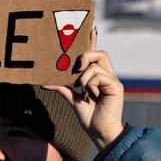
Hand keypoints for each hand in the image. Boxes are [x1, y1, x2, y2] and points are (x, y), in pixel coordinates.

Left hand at [44, 30, 124, 150]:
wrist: (98, 132)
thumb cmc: (88, 117)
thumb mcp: (72, 99)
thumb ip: (62, 88)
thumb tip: (44, 82)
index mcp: (98, 77)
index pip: (96, 55)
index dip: (93, 42)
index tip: (90, 29)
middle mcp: (107, 76)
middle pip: (99, 53)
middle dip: (85, 56)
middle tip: (76, 68)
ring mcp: (112, 80)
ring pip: (96, 64)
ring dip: (84, 77)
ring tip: (84, 91)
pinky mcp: (116, 86)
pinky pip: (99, 75)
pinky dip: (90, 83)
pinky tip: (91, 94)